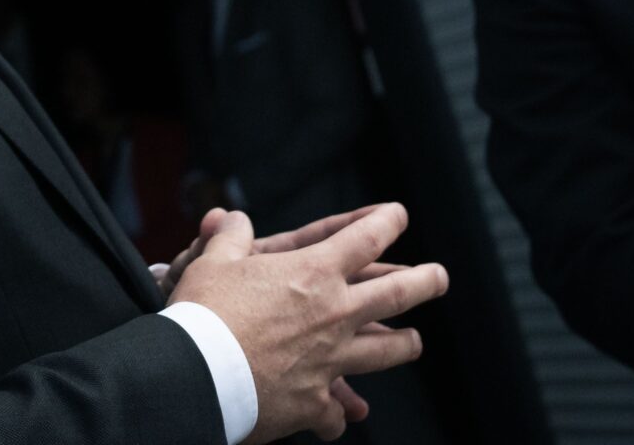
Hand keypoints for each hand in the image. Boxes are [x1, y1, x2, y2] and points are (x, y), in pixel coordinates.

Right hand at [169, 203, 447, 442]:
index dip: (388, 221)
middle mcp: (334, 314)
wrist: (193, 376)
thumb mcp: (213, 262)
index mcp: (314, 272)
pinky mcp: (313, 403)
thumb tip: (229, 217)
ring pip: (386, 353)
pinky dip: (336, 415)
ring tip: (414, 342)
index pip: (367, 236)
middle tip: (441, 277)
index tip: (398, 215)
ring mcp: (330, 360)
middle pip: (399, 294)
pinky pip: (335, 413)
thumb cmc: (202, 313)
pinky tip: (338, 418)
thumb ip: (229, 236)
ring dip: (403, 346)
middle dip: (427, 281)